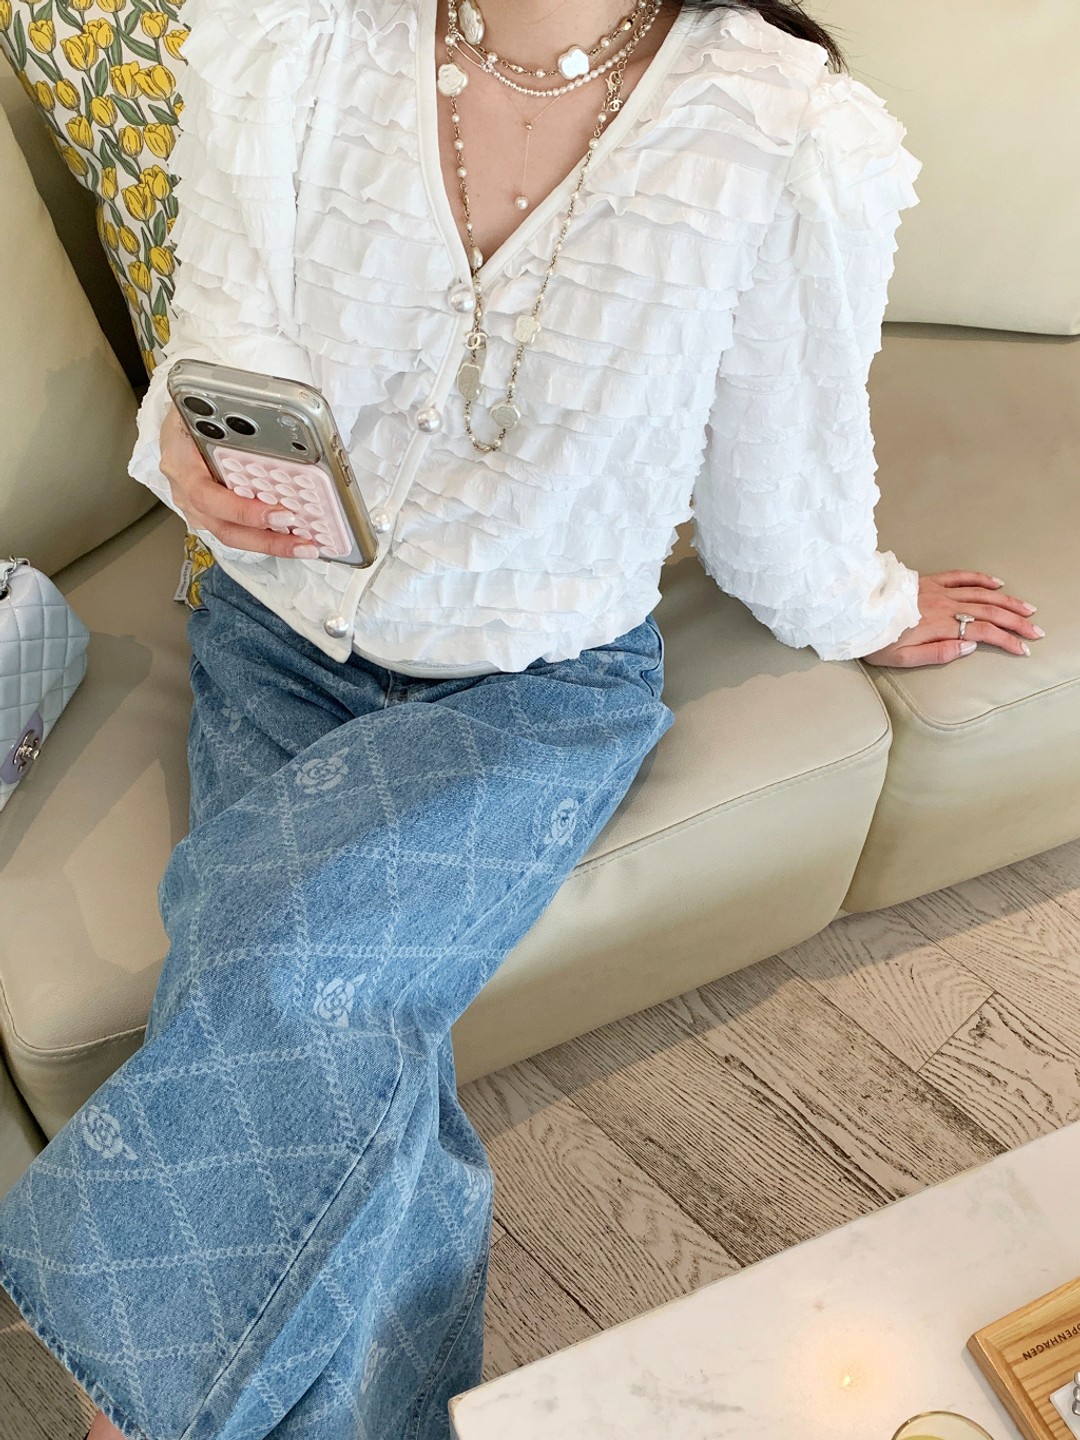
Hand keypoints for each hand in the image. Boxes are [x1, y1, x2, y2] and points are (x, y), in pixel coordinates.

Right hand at [158, 402, 319, 558]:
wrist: (175, 421)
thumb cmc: (190, 413)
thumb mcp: (202, 406)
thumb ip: (232, 418)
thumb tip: (273, 421)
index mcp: (181, 464)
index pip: (208, 496)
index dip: (243, 510)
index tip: (279, 511)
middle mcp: (185, 492)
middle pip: (225, 528)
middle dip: (266, 538)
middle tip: (301, 540)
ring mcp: (196, 508)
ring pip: (233, 536)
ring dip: (271, 543)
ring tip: (304, 545)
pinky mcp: (211, 514)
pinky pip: (238, 532)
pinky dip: (266, 537)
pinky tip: (292, 537)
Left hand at [862, 570, 1043, 667]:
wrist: (851, 610)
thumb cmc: (873, 639)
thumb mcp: (901, 658)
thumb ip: (937, 653)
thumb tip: (970, 645)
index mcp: (939, 625)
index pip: (983, 632)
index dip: (1006, 640)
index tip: (1023, 649)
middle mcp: (943, 605)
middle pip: (988, 611)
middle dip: (1015, 622)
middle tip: (1036, 631)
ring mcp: (936, 590)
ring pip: (980, 594)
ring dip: (1006, 601)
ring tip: (1026, 609)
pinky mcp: (928, 581)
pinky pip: (960, 576)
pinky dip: (980, 579)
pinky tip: (997, 583)